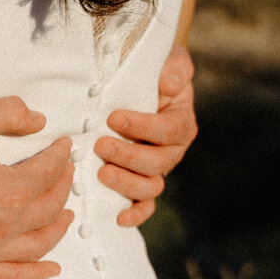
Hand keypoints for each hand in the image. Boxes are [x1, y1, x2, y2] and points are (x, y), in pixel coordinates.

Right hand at [0, 97, 73, 278]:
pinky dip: (36, 272)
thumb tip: (38, 121)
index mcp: (8, 192)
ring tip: (66, 214)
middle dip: (62, 187)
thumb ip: (9, 114)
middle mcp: (1, 228)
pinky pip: (11, 275)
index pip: (48, 173)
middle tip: (64, 173)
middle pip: (48, 208)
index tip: (62, 147)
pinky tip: (51, 267)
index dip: (60, 156)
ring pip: (37, 244)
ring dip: (57, 227)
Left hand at [95, 45, 197, 228]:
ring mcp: (156, 170)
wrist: (139, 85)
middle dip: (128, 156)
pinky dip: (134, 215)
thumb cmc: (152, 73)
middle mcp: (172, 151)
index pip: (168, 130)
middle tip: (99, 145)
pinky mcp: (140, 183)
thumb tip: (170, 84)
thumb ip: (175, 69)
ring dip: (125, 183)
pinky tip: (118, 217)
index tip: (113, 118)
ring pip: (150, 187)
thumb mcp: (168, 61)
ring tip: (101, 173)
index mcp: (180, 123)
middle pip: (158, 163)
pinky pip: (144, 206)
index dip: (142, 127)